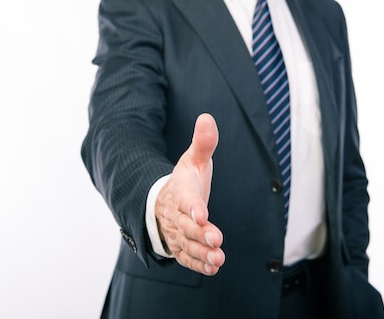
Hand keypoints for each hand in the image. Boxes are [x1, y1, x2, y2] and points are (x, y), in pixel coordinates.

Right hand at [155, 113, 224, 275]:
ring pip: (187, 245)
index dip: (193, 206)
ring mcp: (177, 232)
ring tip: (218, 258)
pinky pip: (187, 257)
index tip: (202, 213)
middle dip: (200, 234)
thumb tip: (207, 117)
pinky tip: (213, 267)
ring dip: (202, 253)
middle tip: (216, 240)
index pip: (185, 199)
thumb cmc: (186, 179)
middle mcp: (176, 214)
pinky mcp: (181, 246)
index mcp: (181, 190)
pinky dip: (198, 264)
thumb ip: (203, 142)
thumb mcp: (194, 159)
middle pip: (186, 226)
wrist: (164, 201)